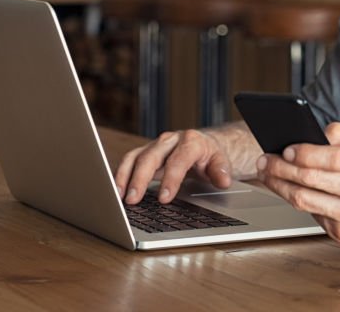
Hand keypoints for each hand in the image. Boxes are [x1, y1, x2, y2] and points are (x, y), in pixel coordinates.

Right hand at [115, 129, 232, 204]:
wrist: (203, 144)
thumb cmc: (210, 155)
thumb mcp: (221, 161)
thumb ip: (221, 170)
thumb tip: (223, 180)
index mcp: (191, 141)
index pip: (178, 160)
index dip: (171, 179)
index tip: (165, 198)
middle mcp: (171, 140)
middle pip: (151, 156)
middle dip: (141, 178)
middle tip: (133, 199)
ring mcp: (156, 145)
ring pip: (136, 157)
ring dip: (125, 176)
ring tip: (119, 196)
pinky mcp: (145, 152)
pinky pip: (129, 161)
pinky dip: (121, 175)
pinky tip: (116, 191)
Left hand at [256, 122, 339, 249]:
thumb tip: (315, 132)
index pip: (331, 158)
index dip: (303, 152)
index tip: (285, 148)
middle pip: (311, 179)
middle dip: (281, 168)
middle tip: (265, 159)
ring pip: (304, 200)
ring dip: (280, 185)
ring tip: (268, 174)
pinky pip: (311, 215)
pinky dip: (296, 200)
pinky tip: (287, 189)